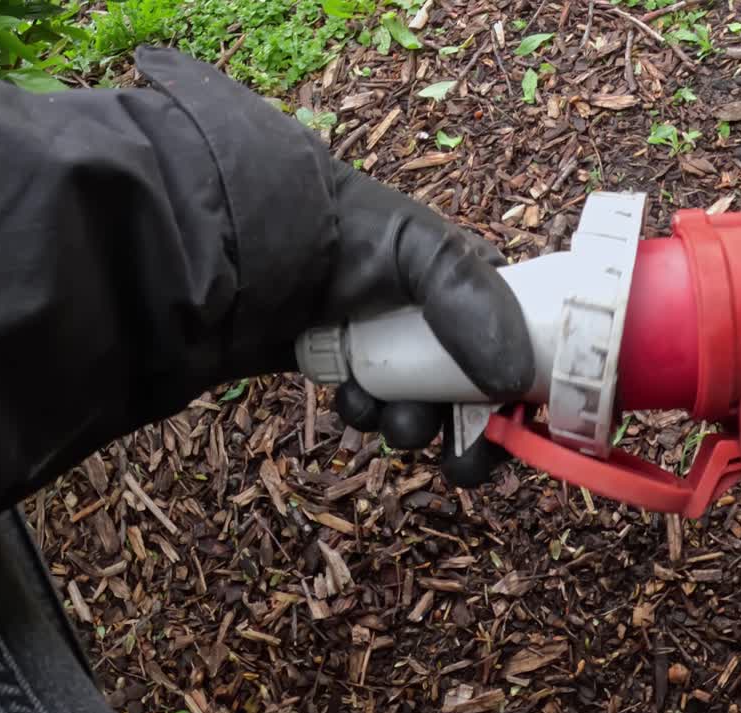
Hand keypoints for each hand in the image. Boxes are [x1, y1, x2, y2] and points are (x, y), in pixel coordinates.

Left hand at [317, 159, 533, 486]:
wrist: (216, 251)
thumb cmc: (324, 231)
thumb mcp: (414, 250)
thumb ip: (474, 305)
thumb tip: (516, 382)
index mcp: (454, 269)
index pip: (515, 326)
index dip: (524, 375)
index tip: (520, 419)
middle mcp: (422, 305)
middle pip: (471, 378)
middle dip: (467, 420)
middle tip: (460, 452)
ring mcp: (378, 336)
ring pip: (421, 399)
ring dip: (414, 422)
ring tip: (390, 417)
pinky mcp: (335, 363)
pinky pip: (372, 402)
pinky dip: (370, 413)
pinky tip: (349, 401)